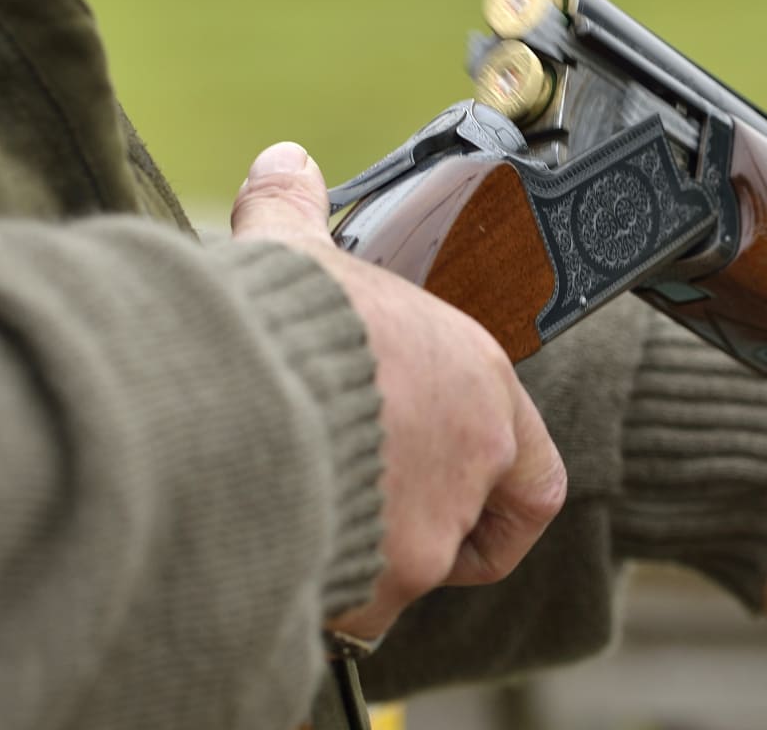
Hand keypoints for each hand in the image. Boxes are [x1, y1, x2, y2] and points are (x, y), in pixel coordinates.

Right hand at [231, 142, 566, 638]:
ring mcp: (423, 535)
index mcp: (479, 390)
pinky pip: (353, 604)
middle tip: (358, 490)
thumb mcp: (297, 256)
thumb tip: (283, 162)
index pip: (537, 477)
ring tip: (302, 503)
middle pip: (460, 525)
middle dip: (412, 518)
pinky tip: (274, 537)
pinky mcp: (370, 584)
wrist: (230, 393)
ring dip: (365, 550)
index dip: (507, 495)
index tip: (476, 492)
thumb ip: (298, 209)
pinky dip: (323, 584)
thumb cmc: (281, 325)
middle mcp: (469, 468)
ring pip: (404, 568)